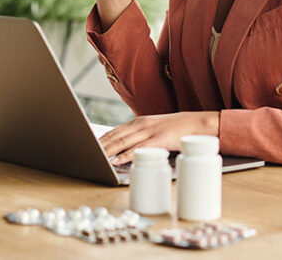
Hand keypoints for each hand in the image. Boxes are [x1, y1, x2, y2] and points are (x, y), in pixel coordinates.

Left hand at [99, 112, 219, 164]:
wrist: (197, 124)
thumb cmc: (176, 129)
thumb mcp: (155, 129)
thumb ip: (141, 136)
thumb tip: (125, 149)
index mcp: (140, 122)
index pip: (115, 131)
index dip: (101, 139)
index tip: (88, 145)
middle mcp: (142, 124)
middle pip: (115, 136)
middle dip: (99, 145)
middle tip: (85, 153)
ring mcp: (150, 131)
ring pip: (123, 142)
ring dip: (108, 151)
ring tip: (95, 157)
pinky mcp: (159, 140)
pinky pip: (139, 148)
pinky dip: (126, 154)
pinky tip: (116, 160)